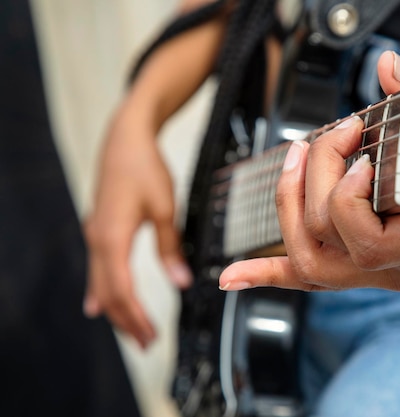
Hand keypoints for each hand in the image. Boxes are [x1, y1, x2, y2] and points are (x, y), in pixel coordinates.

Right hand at [83, 109, 190, 347]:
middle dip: (126, 320)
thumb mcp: (166, 208)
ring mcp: (95, 235)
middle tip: (146, 342)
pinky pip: (98, 269)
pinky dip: (103, 290)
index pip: (121, 289)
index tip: (151, 334)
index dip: (136, 316)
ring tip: (131, 331)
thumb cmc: (145, 168)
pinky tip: (97, 305)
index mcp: (113, 237)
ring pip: (101, 283)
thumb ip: (171, 248)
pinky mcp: (98, 229)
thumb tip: (181, 281)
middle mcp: (98, 240)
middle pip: (108, 292)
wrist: (125, 138)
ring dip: (116, 309)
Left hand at [219, 51, 399, 291]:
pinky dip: (267, 273)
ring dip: (288, 205)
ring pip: (309, 261)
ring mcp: (381, 274)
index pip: (368, 242)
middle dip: (314, 178)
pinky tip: (234, 276)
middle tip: (333, 135)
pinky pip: (309, 280)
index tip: (363, 152)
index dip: (348, 195)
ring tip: (292, 162)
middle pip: (326, 241)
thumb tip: (387, 68)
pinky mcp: (364, 270)